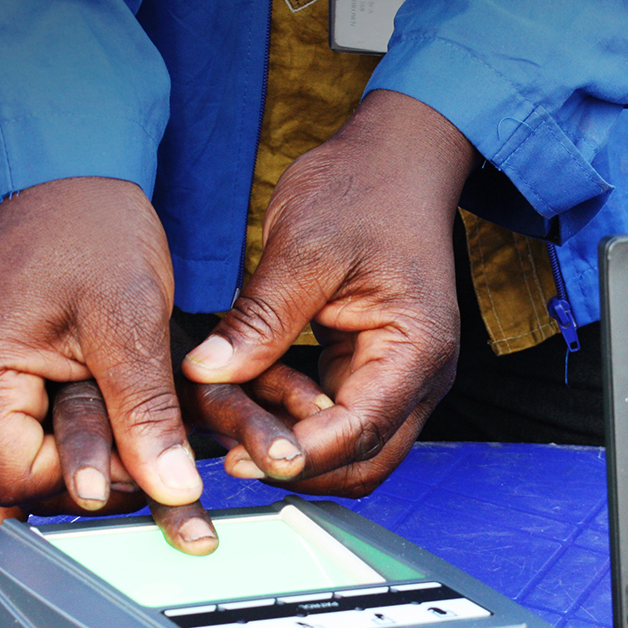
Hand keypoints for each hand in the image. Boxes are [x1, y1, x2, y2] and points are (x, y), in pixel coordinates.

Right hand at [0, 177, 204, 535]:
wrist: (65, 173)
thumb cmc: (91, 228)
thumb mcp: (130, 320)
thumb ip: (147, 412)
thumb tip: (174, 491)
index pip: (22, 479)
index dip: (93, 482)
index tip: (150, 456)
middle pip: (26, 475)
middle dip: (98, 470)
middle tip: (161, 451)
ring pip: (35, 453)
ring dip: (96, 451)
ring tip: (150, 434)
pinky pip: (33, 426)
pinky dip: (78, 435)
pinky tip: (113, 455)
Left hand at [182, 90, 477, 496]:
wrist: (396, 160)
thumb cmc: (363, 191)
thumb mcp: (303, 247)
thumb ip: (261, 318)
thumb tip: (208, 373)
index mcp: (416, 349)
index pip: (361, 431)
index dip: (300, 456)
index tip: (241, 459)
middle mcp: (420, 376)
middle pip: (365, 462)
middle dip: (299, 468)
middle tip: (230, 457)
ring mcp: (400, 377)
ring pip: (351, 450)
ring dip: (294, 448)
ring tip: (232, 426)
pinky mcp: (373, 369)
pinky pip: (336, 418)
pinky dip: (295, 420)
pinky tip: (249, 399)